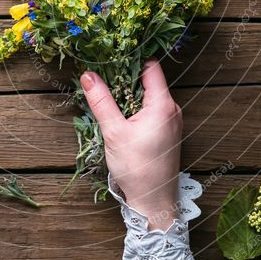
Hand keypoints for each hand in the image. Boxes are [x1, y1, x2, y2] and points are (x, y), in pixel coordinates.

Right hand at [80, 60, 181, 229]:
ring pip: (148, 97)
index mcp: (163, 105)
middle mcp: (172, 109)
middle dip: (125, 79)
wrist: (154, 201)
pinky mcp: (167, 132)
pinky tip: (120, 117)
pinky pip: (151, 111)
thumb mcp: (114, 132)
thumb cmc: (138, 169)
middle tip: (103, 79)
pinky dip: (135, 109)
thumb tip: (88, 75)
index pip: (151, 67)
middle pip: (148, 81)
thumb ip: (101, 101)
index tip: (110, 57)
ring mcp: (171, 121)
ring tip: (108, 99)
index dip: (131, 59)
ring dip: (129, 96)